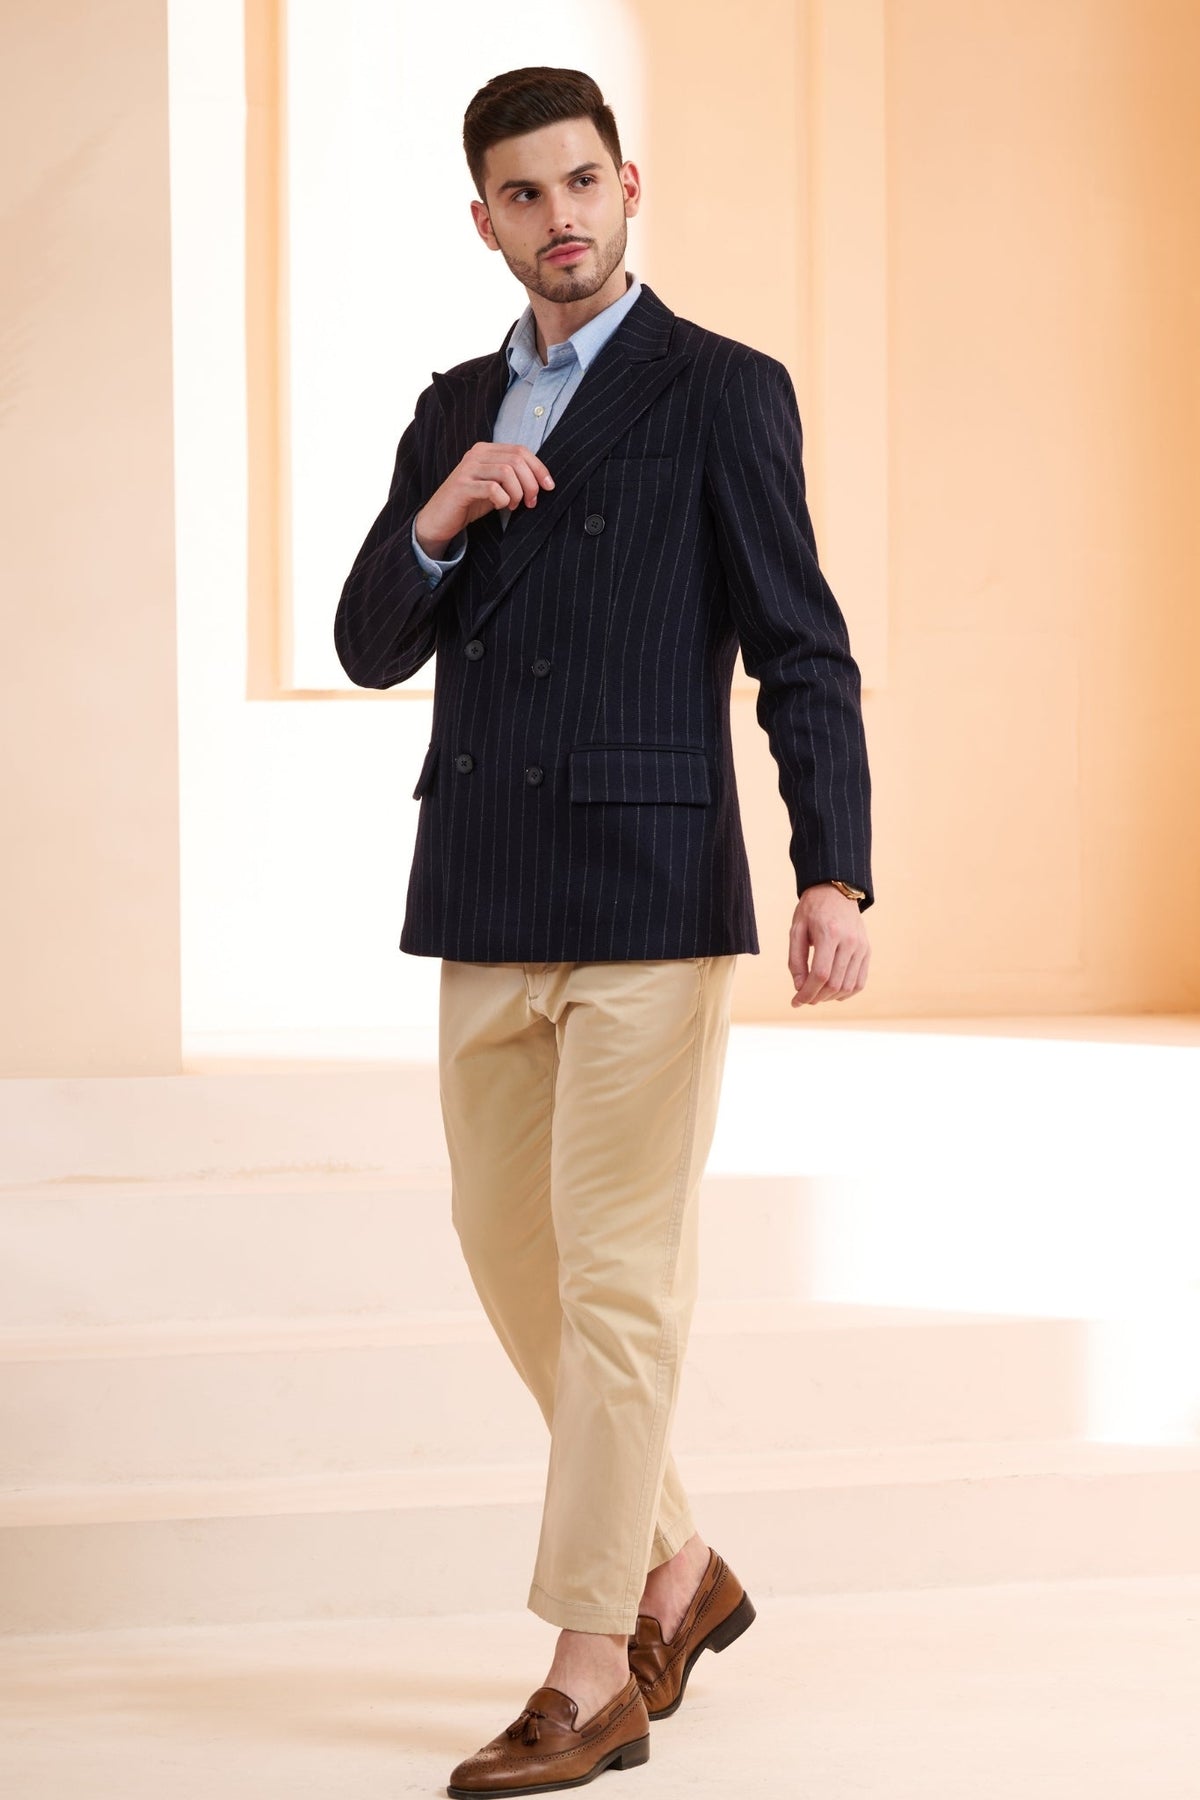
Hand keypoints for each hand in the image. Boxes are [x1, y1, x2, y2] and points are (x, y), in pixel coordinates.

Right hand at [414, 441, 554, 553]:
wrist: (440, 519)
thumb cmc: (471, 503)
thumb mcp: (496, 487)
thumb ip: (514, 478)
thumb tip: (543, 481)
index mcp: (486, 450)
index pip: (521, 450)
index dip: (539, 468)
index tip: (549, 487)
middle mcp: (476, 454)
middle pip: (517, 460)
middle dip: (531, 483)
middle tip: (531, 502)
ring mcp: (468, 469)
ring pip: (507, 472)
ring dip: (518, 492)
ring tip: (515, 505)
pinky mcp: (462, 486)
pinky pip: (493, 488)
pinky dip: (503, 500)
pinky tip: (501, 507)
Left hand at [788, 884, 869, 1006]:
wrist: (836, 891)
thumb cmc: (812, 910)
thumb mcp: (796, 930)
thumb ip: (796, 960)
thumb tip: (799, 987)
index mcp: (829, 933)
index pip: (820, 974)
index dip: (807, 993)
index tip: (795, 1002)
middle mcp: (849, 941)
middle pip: (835, 983)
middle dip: (817, 997)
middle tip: (804, 998)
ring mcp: (861, 947)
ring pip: (848, 986)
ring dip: (830, 997)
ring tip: (817, 994)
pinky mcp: (867, 950)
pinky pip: (860, 981)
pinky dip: (846, 992)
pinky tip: (833, 992)